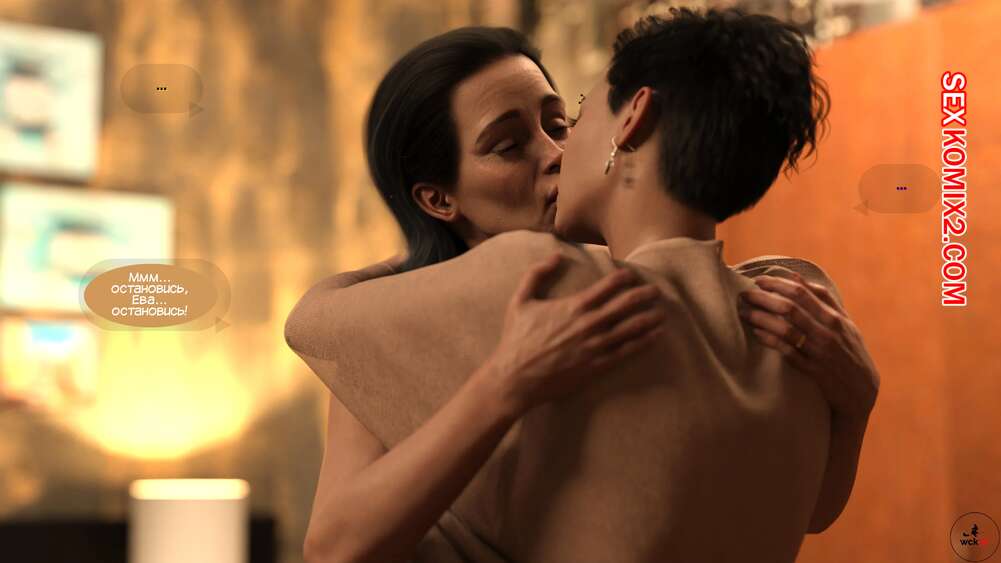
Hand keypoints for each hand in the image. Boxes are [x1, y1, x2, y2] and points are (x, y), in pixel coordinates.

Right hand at [489, 253, 667, 412]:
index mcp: (574, 306)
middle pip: (627, 304)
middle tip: (656, 291)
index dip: (624, 277)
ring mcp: (596, 346)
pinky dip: (645, 342)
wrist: (515, 378)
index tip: (633, 275)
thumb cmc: (516, 339)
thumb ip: (537, 274)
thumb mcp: (520, 300)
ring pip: (632, 328)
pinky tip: (656, 336)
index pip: (608, 286)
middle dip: (645, 295)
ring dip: (650, 318)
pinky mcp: (597, 366)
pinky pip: (628, 352)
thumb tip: (556, 256)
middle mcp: (589, 324)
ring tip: (662, 312)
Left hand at [738, 272, 878, 423]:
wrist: (861, 391)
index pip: (803, 292)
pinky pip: (787, 352)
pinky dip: (770, 340)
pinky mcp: (813, 370)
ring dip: (762, 319)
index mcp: (835, 317)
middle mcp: (828, 332)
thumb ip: (823, 300)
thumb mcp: (844, 324)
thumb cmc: (849, 351)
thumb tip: (796, 277)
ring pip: (786, 329)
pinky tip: (757, 333)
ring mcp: (820, 351)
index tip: (759, 279)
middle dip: (764, 298)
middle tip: (745, 294)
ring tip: (745, 313)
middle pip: (791, 308)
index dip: (779, 283)